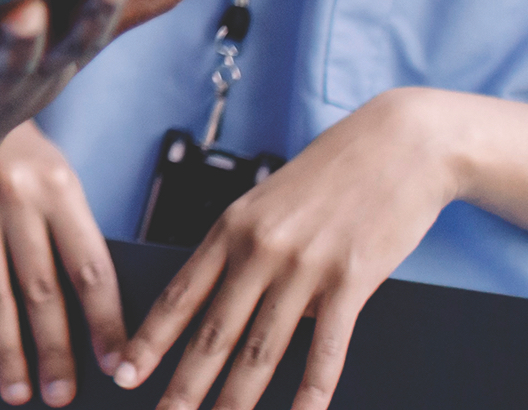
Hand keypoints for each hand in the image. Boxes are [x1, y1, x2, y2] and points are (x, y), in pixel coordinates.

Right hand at [0, 120, 121, 406]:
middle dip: (54, 352)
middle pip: (41, 291)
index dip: (106, 322)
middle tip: (62, 396)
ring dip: (7, 352)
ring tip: (18, 390)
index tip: (117, 364)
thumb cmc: (13, 148)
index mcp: (58, 185)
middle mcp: (14, 195)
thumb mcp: (51, 174)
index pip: (90, 268)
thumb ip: (67, 230)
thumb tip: (92, 312)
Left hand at [114, 86, 459, 409]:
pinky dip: (312, 389)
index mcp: (232, 226)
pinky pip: (326, 347)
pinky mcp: (352, 280)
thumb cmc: (334, 172)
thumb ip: (248, 250)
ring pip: (261, 349)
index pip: (179, 294)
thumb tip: (235, 302)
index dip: (150, 339)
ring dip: (237, 398)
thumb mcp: (271, 201)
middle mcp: (260, 248)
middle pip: (213, 332)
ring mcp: (305, 266)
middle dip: (183, 384)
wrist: (401, 143)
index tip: (125, 372)